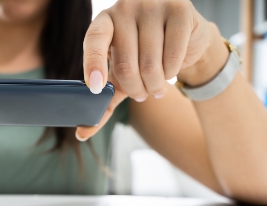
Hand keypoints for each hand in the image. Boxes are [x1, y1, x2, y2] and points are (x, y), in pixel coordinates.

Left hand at [76, 0, 214, 140]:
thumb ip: (103, 102)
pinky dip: (171, 73)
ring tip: (156, 85)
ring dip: (154, 85)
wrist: (184, 41)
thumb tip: (82, 132)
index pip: (94, 40)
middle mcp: (125, 7)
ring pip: (150, 64)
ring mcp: (153, 5)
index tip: (96, 88)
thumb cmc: (144, 59)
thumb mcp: (120, 79)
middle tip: (141, 94)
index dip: (93, 64)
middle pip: (126, 64)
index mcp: (104, 22)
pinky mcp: (180, 10)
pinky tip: (170, 70)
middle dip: (135, 89)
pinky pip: (172, 57)